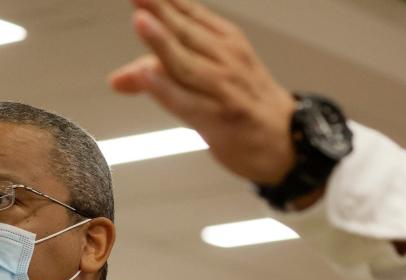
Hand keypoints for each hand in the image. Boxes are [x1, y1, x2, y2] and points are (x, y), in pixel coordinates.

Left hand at [108, 0, 296, 184]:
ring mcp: (224, 88)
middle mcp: (226, 58)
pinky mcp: (220, 118)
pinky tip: (148, 75)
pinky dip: (167, 89)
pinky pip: (187, 102)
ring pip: (186, 63)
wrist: (288, 141)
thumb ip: (162, 74)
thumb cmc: (245, 104)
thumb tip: (117, 80)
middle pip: (185, 30)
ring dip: (162, 41)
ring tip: (140, 20)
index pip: (188, 11)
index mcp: (225, 40)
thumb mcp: (208, 79)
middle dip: (159, 8)